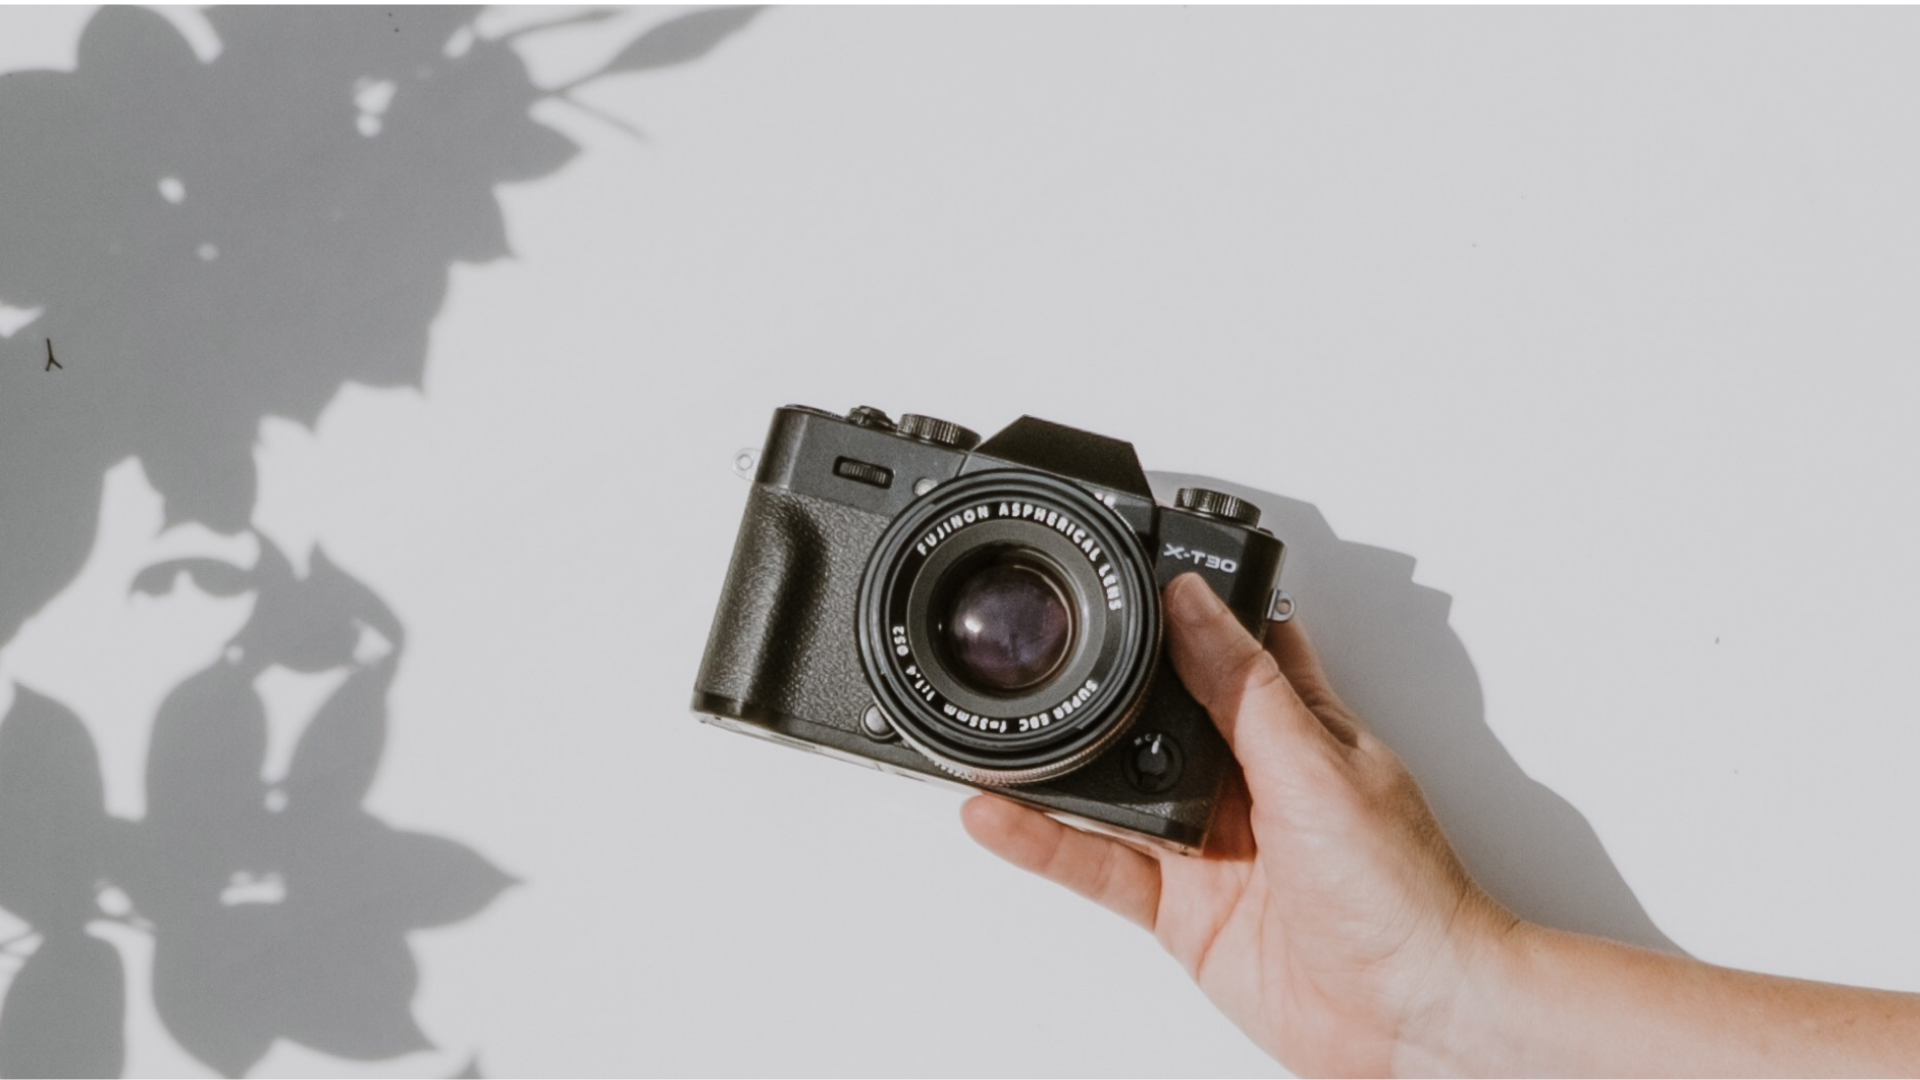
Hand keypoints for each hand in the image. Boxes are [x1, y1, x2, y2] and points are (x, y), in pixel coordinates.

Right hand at [962, 572, 1515, 1074]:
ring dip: (1055, 769)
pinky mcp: (1180, 906)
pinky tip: (999, 818)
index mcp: (1291, 723)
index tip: (1114, 578)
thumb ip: (1240, 687)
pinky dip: (1043, 843)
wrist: (1412, 1017)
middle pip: (1149, 714)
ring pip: (1111, 790)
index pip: (1225, 644)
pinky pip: (1096, 864)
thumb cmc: (1403, 893)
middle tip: (1026, 662)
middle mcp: (1244, 777)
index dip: (1176, 609)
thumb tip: (1191, 601)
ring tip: (996, 740)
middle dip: (1093, 691)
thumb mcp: (1312, 765)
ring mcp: (1207, 841)